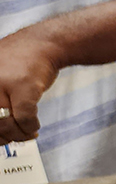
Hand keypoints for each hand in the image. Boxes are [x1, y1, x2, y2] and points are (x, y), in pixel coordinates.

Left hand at [0, 24, 60, 143]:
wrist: (44, 44)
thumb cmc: (20, 61)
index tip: (0, 138)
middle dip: (4, 136)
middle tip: (12, 138)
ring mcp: (3, 85)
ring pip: (6, 124)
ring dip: (19, 134)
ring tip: (26, 133)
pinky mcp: (23, 89)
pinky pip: (25, 119)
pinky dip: (31, 127)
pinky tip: (34, 127)